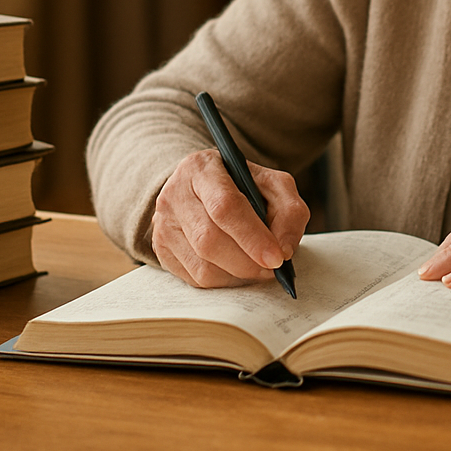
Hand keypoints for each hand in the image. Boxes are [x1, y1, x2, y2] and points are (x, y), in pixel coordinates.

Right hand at [151, 148, 309, 287]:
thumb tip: (284, 250)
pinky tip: (238, 270)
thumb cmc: (242, 185)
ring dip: (238, 275)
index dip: (252, 236)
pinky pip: (195, 279)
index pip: (224, 206)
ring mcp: (163, 224)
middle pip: (210, 240)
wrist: (203, 188)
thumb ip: (289, 211)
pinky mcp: (161, 249)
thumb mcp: (272, 184)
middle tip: (273, 269)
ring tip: (258, 268)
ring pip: (202, 266)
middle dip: (248, 262)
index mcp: (202, 168)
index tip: (278, 257)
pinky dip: (224, 281)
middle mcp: (174, 194)